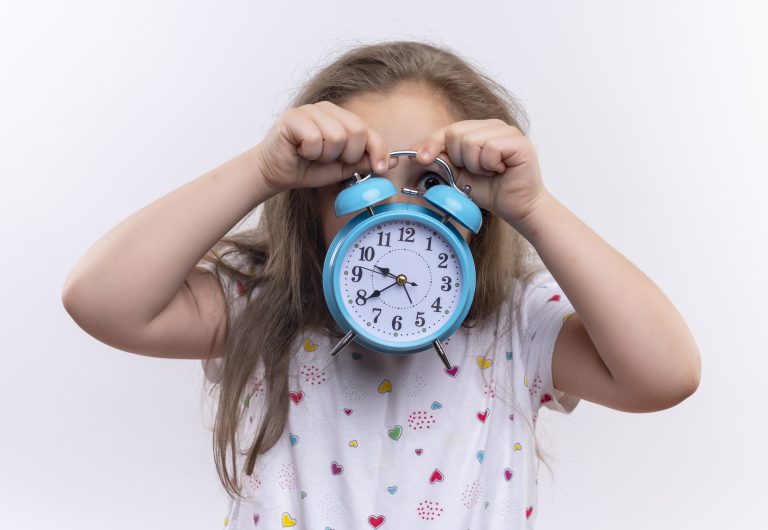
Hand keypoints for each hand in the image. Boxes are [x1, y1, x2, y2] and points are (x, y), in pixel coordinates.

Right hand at [252, 101, 396, 194]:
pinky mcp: (293, 117)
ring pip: (336, 136)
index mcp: (342, 119)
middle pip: (357, 132)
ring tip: (313, 155)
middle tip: (330, 159)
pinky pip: (315, 138)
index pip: (370, 131)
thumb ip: (364, 162)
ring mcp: (310, 110)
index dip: (379, 150)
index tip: (381, 169)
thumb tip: (392, 162)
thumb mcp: (342, 168)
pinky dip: (310, 152)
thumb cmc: (307, 168)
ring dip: (325, 155)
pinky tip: (300, 151)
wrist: (275, 173)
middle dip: (348, 155)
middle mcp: (328, 110)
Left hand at [409, 119, 549, 229]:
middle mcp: (494, 126)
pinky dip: (489, 164)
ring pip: (471, 140)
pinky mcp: (519, 142)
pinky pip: (489, 148)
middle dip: (458, 159)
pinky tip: (500, 170)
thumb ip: (443, 162)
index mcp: (479, 130)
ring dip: (475, 164)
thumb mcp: (459, 177)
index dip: (431, 143)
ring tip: (489, 172)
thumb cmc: (491, 191)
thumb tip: (419, 153)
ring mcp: (508, 131)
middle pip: (456, 133)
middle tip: (476, 171)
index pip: (448, 130)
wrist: (517, 208)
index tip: (420, 158)